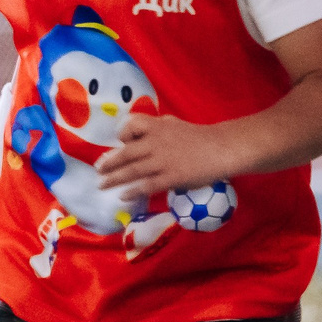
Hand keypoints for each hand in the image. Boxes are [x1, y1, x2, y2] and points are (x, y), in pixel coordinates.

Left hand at [97, 113, 235, 201]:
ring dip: (114, 179)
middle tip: (98, 170)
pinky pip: (146, 185)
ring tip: (102, 185)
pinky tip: (123, 196)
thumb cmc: (201, 137)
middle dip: (109, 163)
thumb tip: (143, 133)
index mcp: (157, 127)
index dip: (123, 134)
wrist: (223, 149)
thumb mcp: (175, 124)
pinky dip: (133, 191)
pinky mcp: (170, 177)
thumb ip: (158, 128)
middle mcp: (155, 143)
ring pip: (132, 171)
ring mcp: (162, 161)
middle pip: (125, 153)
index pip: (131, 125)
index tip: (120, 143)